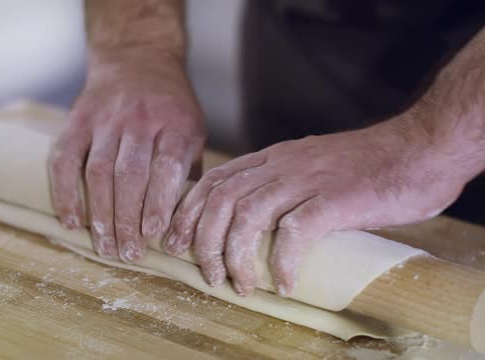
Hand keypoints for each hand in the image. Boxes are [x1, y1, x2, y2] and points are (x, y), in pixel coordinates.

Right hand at [49, 53, 204, 261]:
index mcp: (175, 124)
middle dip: (127, 219)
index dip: (158, 202)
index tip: (154, 234)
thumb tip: (188, 221)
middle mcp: (139, 120)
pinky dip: (65, 193)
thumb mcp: (192, 129)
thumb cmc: (171, 107)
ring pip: (98, 172)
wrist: (138, 59)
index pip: (166, 167)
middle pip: (130, 175)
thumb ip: (188, 170)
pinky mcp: (77, 120)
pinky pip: (65, 159)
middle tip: (128, 254)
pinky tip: (71, 221)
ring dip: (99, 214)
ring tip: (104, 247)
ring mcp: (105, 119)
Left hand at [164, 115, 467, 295]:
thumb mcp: (309, 165)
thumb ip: (281, 183)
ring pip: (248, 216)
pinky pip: (295, 231)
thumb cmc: (366, 165)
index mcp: (272, 158)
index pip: (214, 181)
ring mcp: (307, 179)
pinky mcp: (336, 198)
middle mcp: (282, 165)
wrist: (418, 148)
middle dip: (204, 241)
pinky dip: (281, 260)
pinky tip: (283, 283)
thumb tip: (256, 220)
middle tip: (207, 274)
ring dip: (236, 257)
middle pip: (221, 200)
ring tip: (241, 285)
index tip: (178, 242)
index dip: (188, 213)